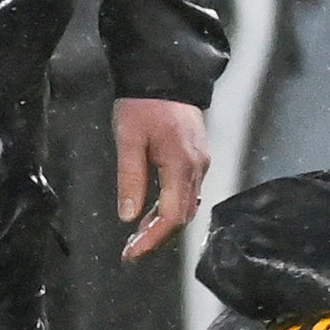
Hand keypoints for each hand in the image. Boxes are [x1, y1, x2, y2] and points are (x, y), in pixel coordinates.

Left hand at [110, 95, 212, 256]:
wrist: (165, 76)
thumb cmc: (143, 106)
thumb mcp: (128, 140)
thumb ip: (130, 179)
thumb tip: (129, 216)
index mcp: (181, 165)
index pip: (172, 216)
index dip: (152, 239)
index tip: (132, 253)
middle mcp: (198, 168)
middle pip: (183, 216)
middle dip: (158, 237)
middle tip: (131, 251)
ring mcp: (201, 163)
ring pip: (187, 206)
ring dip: (164, 224)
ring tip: (138, 235)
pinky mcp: (199, 158)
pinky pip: (189, 192)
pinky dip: (171, 208)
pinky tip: (153, 211)